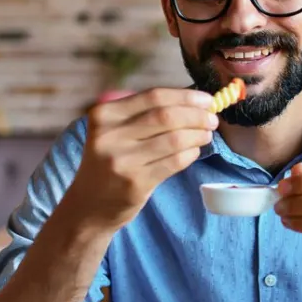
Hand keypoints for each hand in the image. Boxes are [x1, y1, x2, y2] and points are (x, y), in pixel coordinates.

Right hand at [71, 88, 217, 230]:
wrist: (89, 204)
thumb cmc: (109, 161)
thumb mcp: (113, 132)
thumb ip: (143, 114)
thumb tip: (193, 102)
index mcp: (104, 115)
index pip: (153, 97)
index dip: (185, 96)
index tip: (206, 100)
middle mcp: (109, 135)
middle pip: (166, 116)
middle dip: (196, 116)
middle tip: (212, 119)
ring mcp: (122, 160)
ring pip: (174, 139)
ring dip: (197, 135)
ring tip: (206, 135)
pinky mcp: (135, 182)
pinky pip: (174, 162)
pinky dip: (190, 154)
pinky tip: (194, 151)